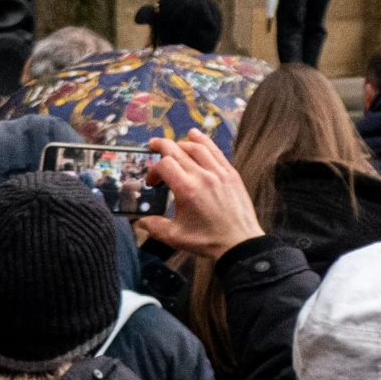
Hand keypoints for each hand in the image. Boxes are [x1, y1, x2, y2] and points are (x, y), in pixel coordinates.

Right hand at [139, 133, 262, 260]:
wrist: (240, 244)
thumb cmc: (208, 241)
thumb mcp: (175, 236)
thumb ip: (154, 226)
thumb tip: (140, 222)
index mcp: (186, 189)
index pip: (164, 164)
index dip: (153, 171)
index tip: (152, 183)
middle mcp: (202, 176)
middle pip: (177, 150)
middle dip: (161, 146)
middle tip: (152, 145)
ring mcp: (219, 173)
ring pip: (196, 147)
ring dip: (181, 143)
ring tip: (172, 145)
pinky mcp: (231, 174)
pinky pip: (215, 151)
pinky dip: (203, 141)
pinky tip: (195, 135)